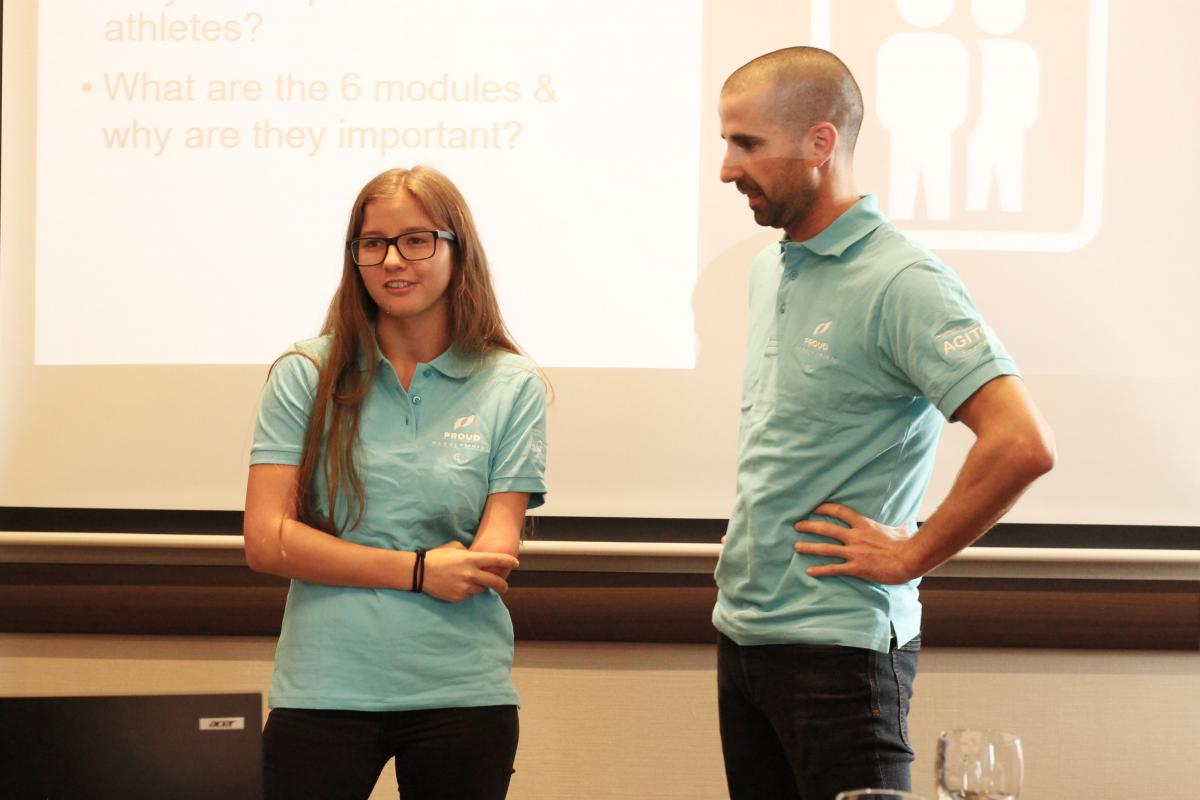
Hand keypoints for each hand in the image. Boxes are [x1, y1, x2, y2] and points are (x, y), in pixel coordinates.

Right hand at [421, 547, 518, 601]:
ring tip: (472, 582)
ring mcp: (465, 587)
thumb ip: (468, 552)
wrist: (419, 572)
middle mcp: (471, 574)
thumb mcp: (454, 547)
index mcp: (471, 559)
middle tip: (504, 587)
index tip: (516, 563)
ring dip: (480, 587)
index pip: (495, 560)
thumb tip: (474, 556)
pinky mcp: (458, 597)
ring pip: (481, 590)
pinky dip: (467, 591)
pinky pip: (468, 595)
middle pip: (495, 582)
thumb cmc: (436, 556)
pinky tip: (458, 586)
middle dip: (502, 585)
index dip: (508, 561)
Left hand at [793, 503, 917, 583]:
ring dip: (809, 547)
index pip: (839, 511)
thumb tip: (903, 519)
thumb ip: (895, 522)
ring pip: (826, 549)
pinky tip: (809, 571)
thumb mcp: (899, 527)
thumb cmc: (906, 544)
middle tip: (796, 525)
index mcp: (864, 524)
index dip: (825, 508)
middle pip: (826, 528)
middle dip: (809, 526)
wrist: (909, 559)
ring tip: (796, 546)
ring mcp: (854, 552)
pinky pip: (834, 569)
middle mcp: (855, 536)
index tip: (814, 508)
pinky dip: (820, 570)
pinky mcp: (856, 568)